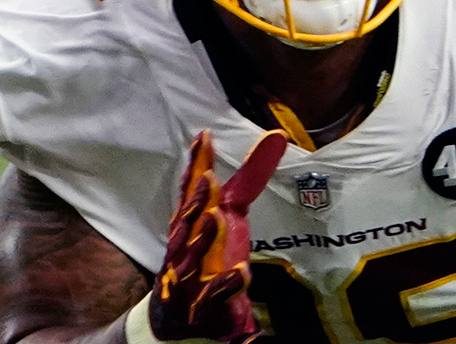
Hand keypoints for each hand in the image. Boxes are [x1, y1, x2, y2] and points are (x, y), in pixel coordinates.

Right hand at [148, 130, 286, 341]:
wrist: (179, 317)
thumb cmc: (207, 253)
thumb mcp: (231, 212)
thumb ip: (250, 177)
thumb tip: (276, 136)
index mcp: (192, 221)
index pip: (193, 189)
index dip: (197, 164)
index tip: (204, 137)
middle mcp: (186, 245)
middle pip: (187, 220)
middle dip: (196, 199)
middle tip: (208, 177)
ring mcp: (189, 276)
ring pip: (192, 256)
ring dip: (203, 237)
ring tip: (215, 217)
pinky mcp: (201, 306)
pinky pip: (213, 295)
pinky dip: (224, 284)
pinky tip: (240, 273)